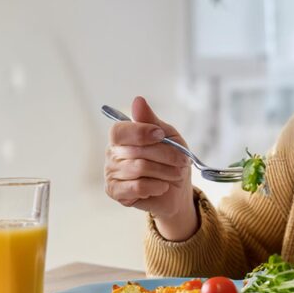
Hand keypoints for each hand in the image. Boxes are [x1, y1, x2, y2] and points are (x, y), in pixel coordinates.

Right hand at [103, 96, 195, 239]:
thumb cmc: (170, 159)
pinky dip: (156, 186)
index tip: (161, 135)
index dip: (141, 133)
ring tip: (174, 174)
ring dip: (165, 172)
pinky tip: (162, 186)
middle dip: (165, 155)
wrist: (176, 190)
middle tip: (181, 161)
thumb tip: (138, 100)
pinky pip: (137, 187)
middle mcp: (112, 153)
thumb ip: (150, 120)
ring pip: (139, 169)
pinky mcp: (115, 192)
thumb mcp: (167, 136)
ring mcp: (111, 173)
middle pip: (136, 151)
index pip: (120, 131)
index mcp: (122, 136)